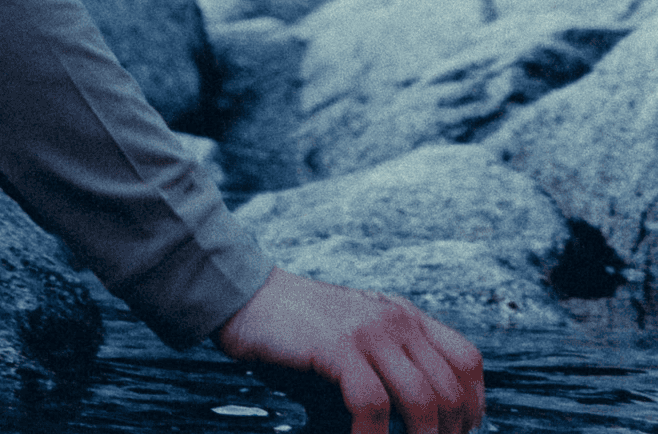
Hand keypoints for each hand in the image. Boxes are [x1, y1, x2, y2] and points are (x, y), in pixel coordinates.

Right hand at [214, 268, 485, 433]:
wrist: (241, 294)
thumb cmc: (295, 329)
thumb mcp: (352, 338)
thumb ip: (386, 368)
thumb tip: (414, 426)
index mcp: (402, 313)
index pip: (467, 361)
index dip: (473, 407)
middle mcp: (393, 317)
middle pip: (451, 389)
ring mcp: (366, 329)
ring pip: (423, 400)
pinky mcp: (336, 345)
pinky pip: (373, 404)